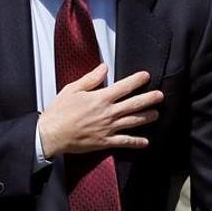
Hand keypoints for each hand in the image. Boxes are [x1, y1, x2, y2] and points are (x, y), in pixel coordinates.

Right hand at [38, 64, 162, 157]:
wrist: (51, 134)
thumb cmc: (59, 112)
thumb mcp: (72, 89)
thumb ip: (90, 79)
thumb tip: (103, 68)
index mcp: (100, 98)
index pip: (124, 87)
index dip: (137, 80)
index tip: (146, 76)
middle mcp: (108, 113)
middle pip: (134, 104)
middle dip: (149, 99)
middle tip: (160, 96)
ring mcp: (108, 128)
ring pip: (133, 122)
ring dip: (147, 117)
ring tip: (156, 114)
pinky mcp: (104, 142)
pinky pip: (124, 142)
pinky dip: (136, 142)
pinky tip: (145, 142)